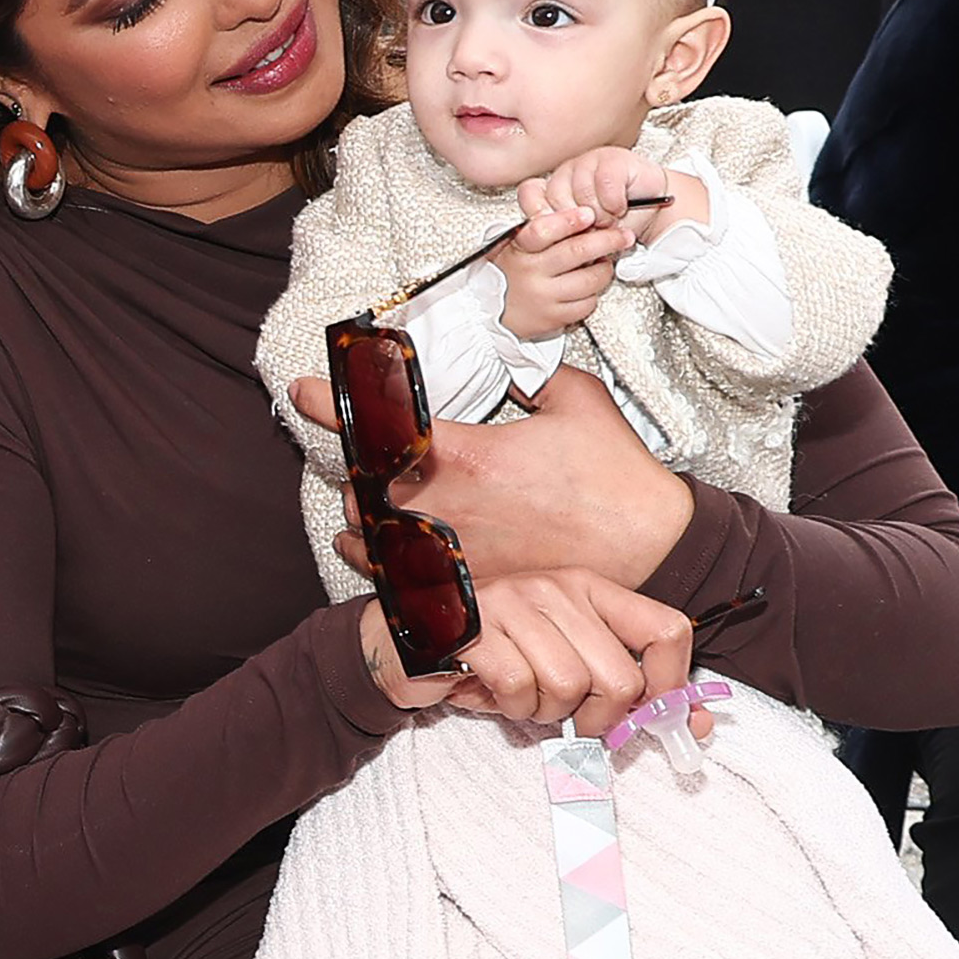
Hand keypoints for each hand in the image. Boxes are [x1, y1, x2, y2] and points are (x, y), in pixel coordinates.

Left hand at [291, 363, 694, 590]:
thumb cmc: (616, 475)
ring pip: (376, 544)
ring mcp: (460, 554)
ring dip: (361, 526)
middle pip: (364, 490)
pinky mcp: (476, 590)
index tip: (303, 391)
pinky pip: (410, 585)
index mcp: (468, 454)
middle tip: (349, 461)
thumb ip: (531, 376)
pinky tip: (381, 562)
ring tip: (356, 515)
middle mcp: (451, 507)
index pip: (381, 424)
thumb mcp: (575, 400)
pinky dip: (388, 571)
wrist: (655, 546)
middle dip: (348, 474)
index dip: (332, 404)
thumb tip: (512, 368)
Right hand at [359, 567, 703, 737]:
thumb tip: (693, 724)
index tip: (651, 718)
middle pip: (619, 678)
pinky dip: (508, 708)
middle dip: (595, 718)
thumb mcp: (569, 665)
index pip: (667, 629)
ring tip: (522, 697)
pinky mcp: (475, 626)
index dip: (671, 685)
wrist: (408, 644)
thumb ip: (628, 689)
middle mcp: (558, 588)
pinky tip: (492, 692)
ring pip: (569, 687)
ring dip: (545, 712)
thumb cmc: (496, 657)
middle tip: (566, 716)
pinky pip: (518, 689)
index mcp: (591, 589)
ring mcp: (514, 602)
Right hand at [494, 207, 632, 339]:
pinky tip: (590, 285)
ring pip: (589, 280)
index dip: (569, 220)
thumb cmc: (510, 273)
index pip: (544, 230)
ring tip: (605, 262)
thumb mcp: (514, 246)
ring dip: (605, 269)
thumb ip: (540, 229)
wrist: (490, 313)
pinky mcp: (554, 318)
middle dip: (607, 241)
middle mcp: (531, 273)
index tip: (588, 214)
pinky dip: (594, 293)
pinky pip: (587, 304)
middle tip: (623, 236)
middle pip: (577, 252)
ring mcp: (543, 297)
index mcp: (520, 249)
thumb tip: (579, 213)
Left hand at [521, 149, 707, 243]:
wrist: (653, 209)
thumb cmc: (618, 221)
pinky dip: (615, 203)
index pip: (528, 195)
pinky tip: (621, 206)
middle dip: (577, 223)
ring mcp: (587, 161)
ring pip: (581, 192)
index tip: (559, 234)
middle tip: (593, 229)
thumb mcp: (584, 237)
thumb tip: (543, 243)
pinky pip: (605, 185)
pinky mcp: (611, 157)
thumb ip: (562, 235)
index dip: (541, 217)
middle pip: (555, 197)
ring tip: (610, 218)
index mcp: (554, 189)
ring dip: (600, 214)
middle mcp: (566, 172)